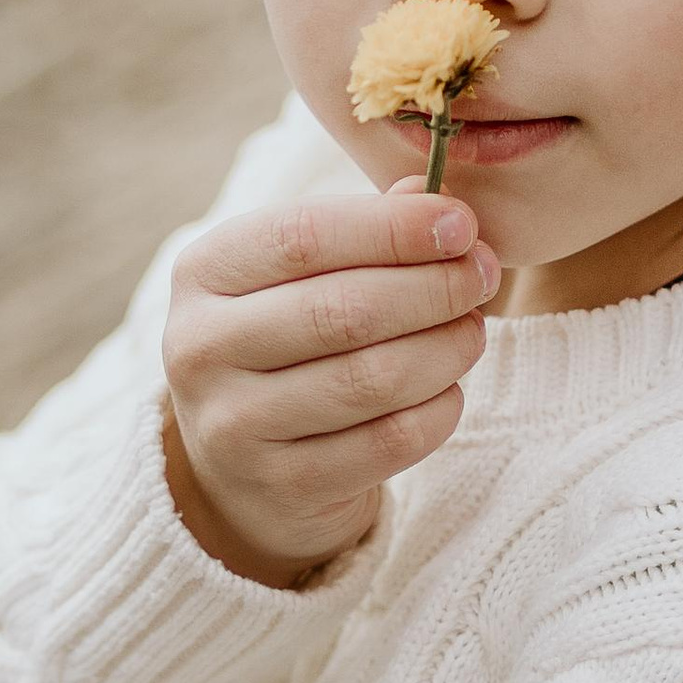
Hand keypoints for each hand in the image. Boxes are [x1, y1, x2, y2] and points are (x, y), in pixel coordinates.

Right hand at [163, 177, 500, 587]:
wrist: (245, 471)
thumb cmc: (287, 345)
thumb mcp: (302, 276)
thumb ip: (365, 229)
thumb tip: (434, 196)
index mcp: (202, 274)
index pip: (302, 238)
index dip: (392, 228)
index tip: (461, 224)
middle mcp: (200, 348)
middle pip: (342, 310)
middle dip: (433, 288)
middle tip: (482, 276)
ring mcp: (233, 426)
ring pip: (372, 378)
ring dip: (445, 348)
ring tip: (471, 330)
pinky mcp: (282, 486)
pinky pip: (389, 441)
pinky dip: (438, 409)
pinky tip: (449, 390)